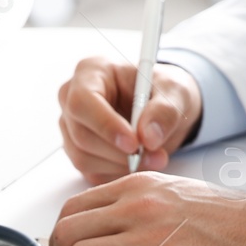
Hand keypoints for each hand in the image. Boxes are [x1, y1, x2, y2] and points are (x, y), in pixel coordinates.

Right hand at [58, 57, 201, 182]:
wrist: (161, 109)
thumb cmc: (161, 90)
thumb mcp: (174, 92)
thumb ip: (164, 111)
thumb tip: (149, 137)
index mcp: (90, 72)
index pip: (82, 102)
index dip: (105, 125)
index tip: (134, 143)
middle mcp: (72, 99)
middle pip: (81, 135)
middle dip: (119, 152)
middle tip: (155, 156)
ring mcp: (71, 127)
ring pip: (83, 157)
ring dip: (121, 165)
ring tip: (153, 158)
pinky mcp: (78, 151)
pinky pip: (90, 172)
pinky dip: (117, 173)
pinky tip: (138, 162)